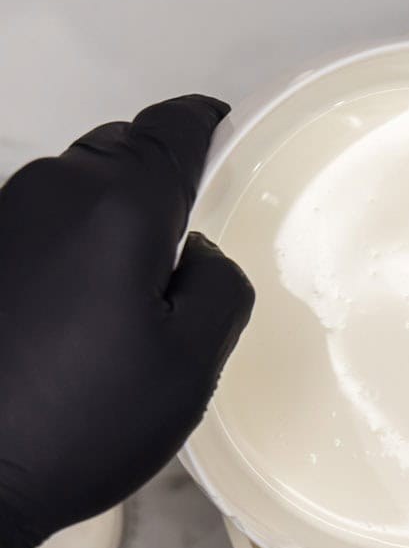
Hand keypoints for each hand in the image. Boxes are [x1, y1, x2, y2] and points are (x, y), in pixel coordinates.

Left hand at [0, 95, 253, 547]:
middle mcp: (50, 191)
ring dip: (110, 214)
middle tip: (192, 233)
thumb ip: (219, 287)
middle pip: (120, 150)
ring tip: (135, 281)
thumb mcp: (191, 364)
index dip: (209, 127)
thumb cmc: (86, 419)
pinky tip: (79, 306)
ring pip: (73, 188)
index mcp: (118, 204)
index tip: (232, 144)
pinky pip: (37, 225)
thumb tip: (200, 252)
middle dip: (160, 175)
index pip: (174, 128)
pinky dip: (71, 243)